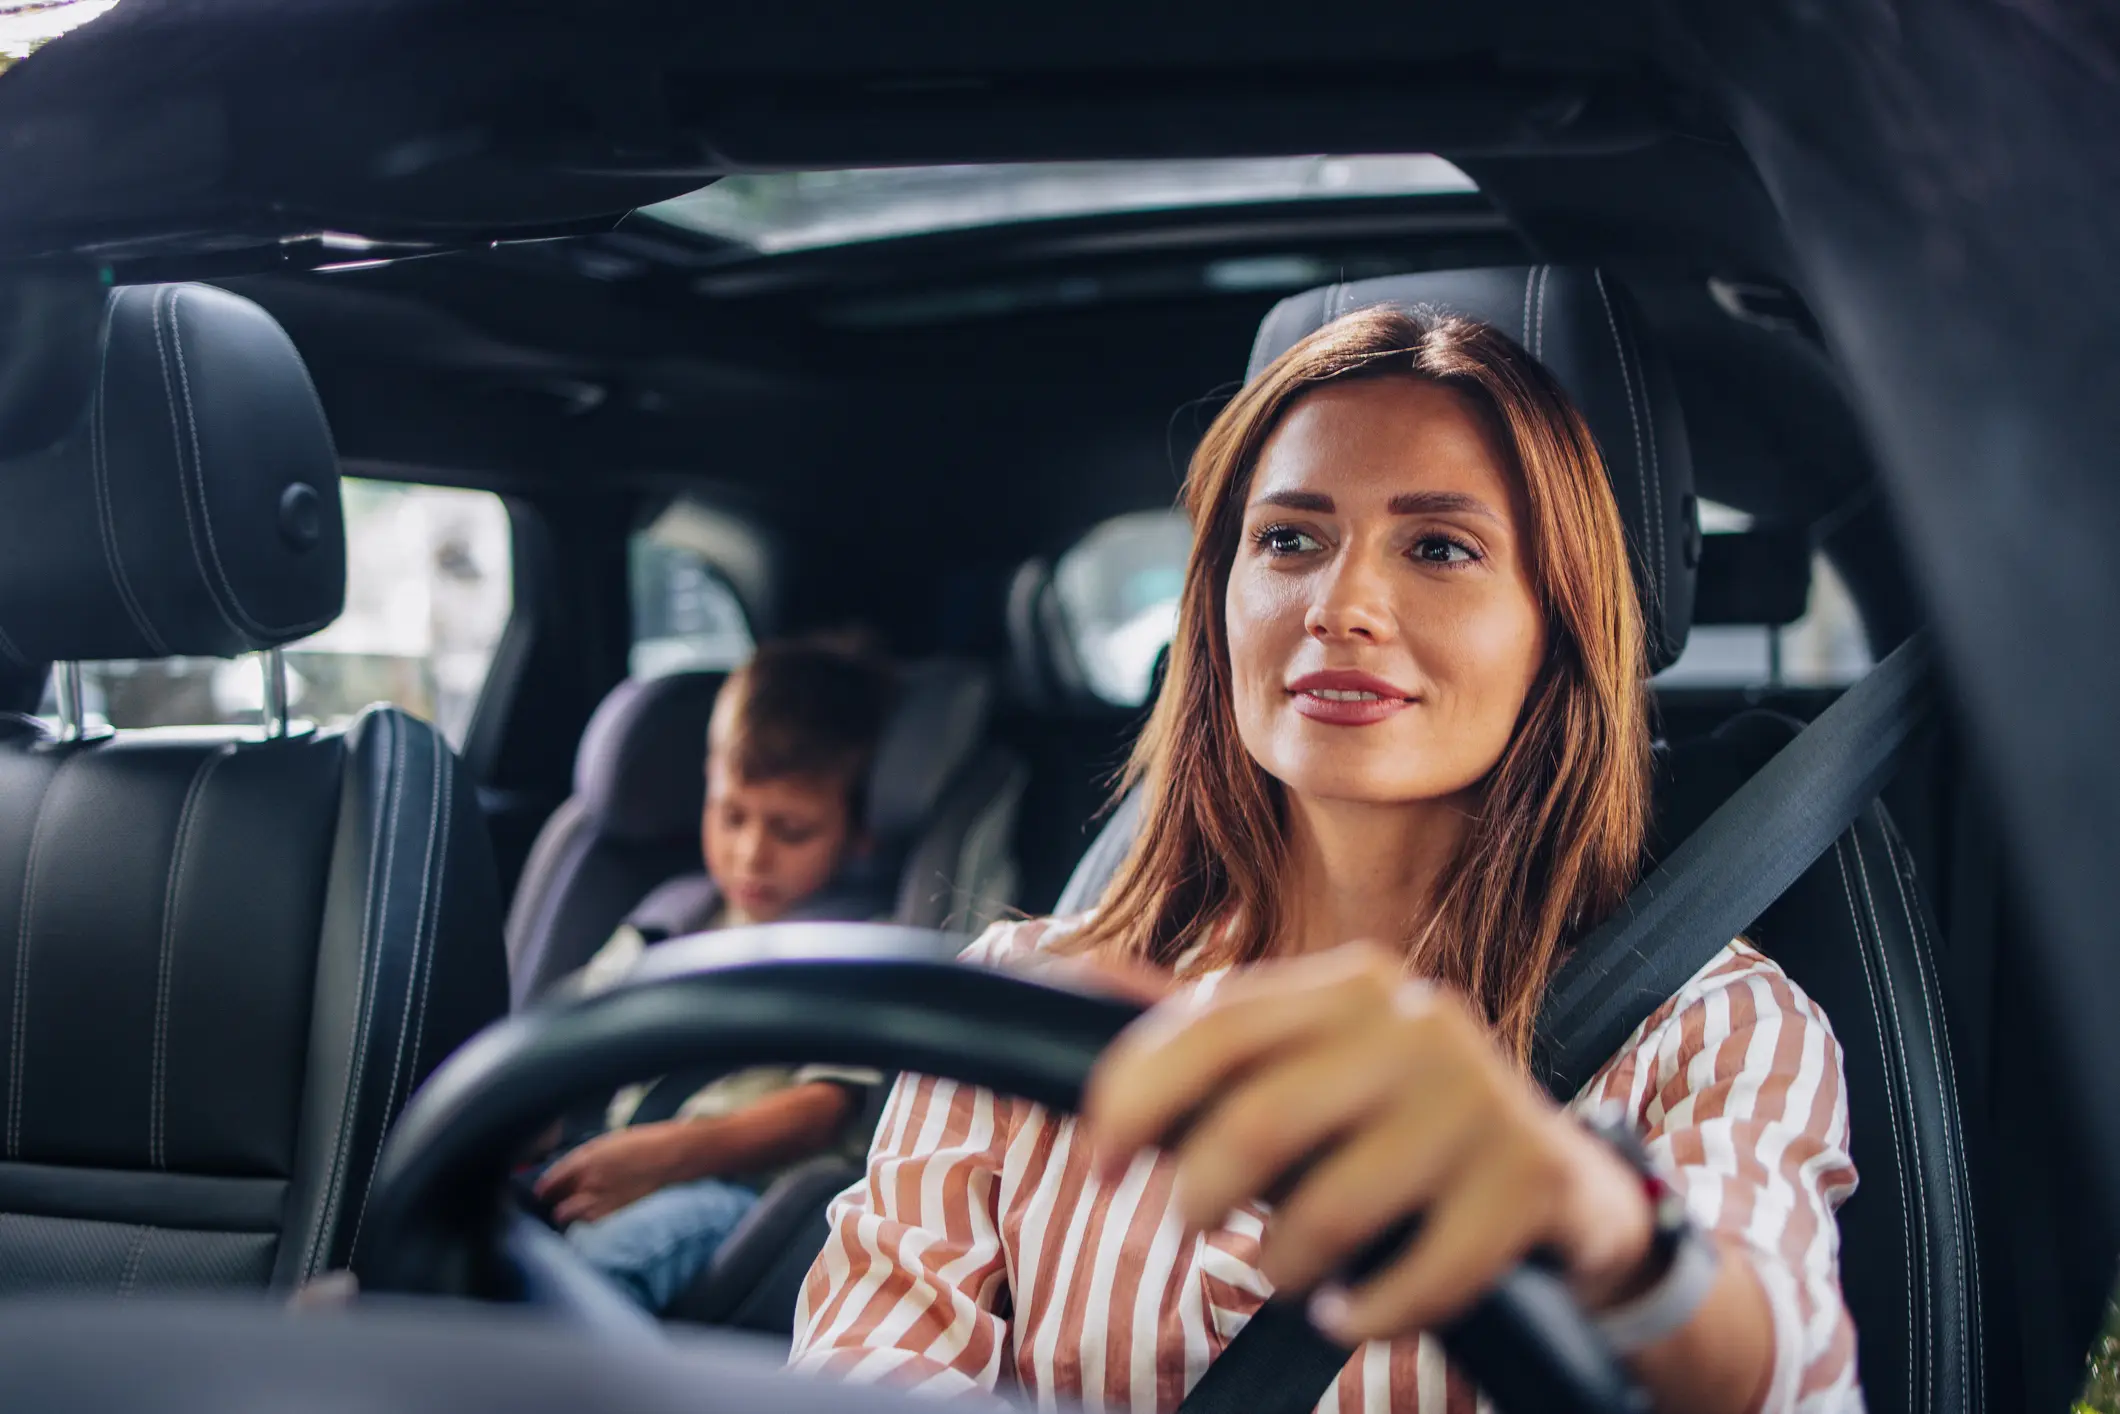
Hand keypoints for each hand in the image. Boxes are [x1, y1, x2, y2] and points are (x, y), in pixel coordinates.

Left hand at [534, 1123, 687, 1225]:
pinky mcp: (616, 1217)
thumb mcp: (605, 1143)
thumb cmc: (642, 1143)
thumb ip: (581, 1160)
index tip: (543, 1192)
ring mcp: (603, 1205)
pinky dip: (590, 1221)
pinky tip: (599, 1212)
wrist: (673, 1157)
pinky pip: (592, 1224)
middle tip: (561, 1200)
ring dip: (573, 1215)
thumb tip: (563, 1176)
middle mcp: (589, 1186)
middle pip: (558, 1208)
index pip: (549, 1183)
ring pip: (573, 1220)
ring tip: (581, 1208)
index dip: (543, 1189)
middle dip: (557, 1205)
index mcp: (584, 1162)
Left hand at [1080, 943, 1655, 1344]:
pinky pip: (1412, 1280)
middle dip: (1197, 1195)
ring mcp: (1478, 1102)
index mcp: (1348, 985)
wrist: (1564, 1186)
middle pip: (1258, 1123)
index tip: (1094, 1165)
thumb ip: (1210, 1045)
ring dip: (1280, 1265)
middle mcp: (1416, 1024)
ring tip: (1288, 1269)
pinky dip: (1361, 1315)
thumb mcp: (1312, 1070)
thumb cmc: (1396, 1132)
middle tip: (1188, 1225)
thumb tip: (1080, 979)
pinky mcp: (1526, 1183)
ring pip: (1328, 1212)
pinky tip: (1348, 1309)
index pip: (1212, 1025)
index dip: (1132, 1098)